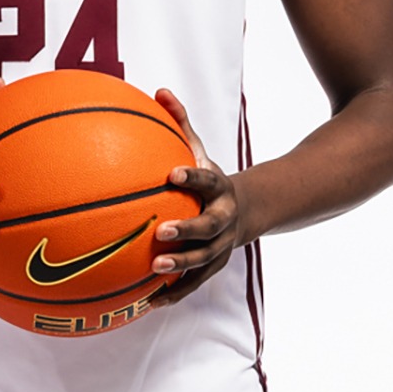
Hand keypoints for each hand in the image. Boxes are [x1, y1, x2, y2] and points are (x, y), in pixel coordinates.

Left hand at [147, 88, 244, 306]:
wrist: (244, 212)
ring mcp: (220, 246)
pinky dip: (173, 293)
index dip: (192, 177)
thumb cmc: (208, 178)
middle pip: (208, 228)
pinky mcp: (213, 268)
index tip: (171, 173)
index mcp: (219, 188)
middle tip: (160, 230)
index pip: (206, 180)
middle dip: (186, 229)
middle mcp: (223, 219)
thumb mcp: (199, 150)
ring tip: (154, 266)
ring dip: (180, 265)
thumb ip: (179, 123)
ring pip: (202, 260)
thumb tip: (160, 91)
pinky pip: (192, 284)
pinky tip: (148, 301)